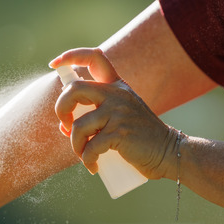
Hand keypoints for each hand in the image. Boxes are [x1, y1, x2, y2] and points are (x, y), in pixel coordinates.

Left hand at [49, 47, 180, 179]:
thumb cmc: (139, 138)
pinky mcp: (120, 132)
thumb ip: (96, 113)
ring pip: (78, 125)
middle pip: (74, 89)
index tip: (54, 64)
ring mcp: (119, 112)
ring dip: (75, 145)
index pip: (94, 57)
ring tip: (84, 156)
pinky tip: (93, 167)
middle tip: (65, 125)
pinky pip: (91, 147)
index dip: (71, 56)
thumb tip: (64, 124)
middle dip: (61, 109)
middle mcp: (117, 93)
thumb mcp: (120, 115)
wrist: (168, 151)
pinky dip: (87, 160)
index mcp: (117, 85)